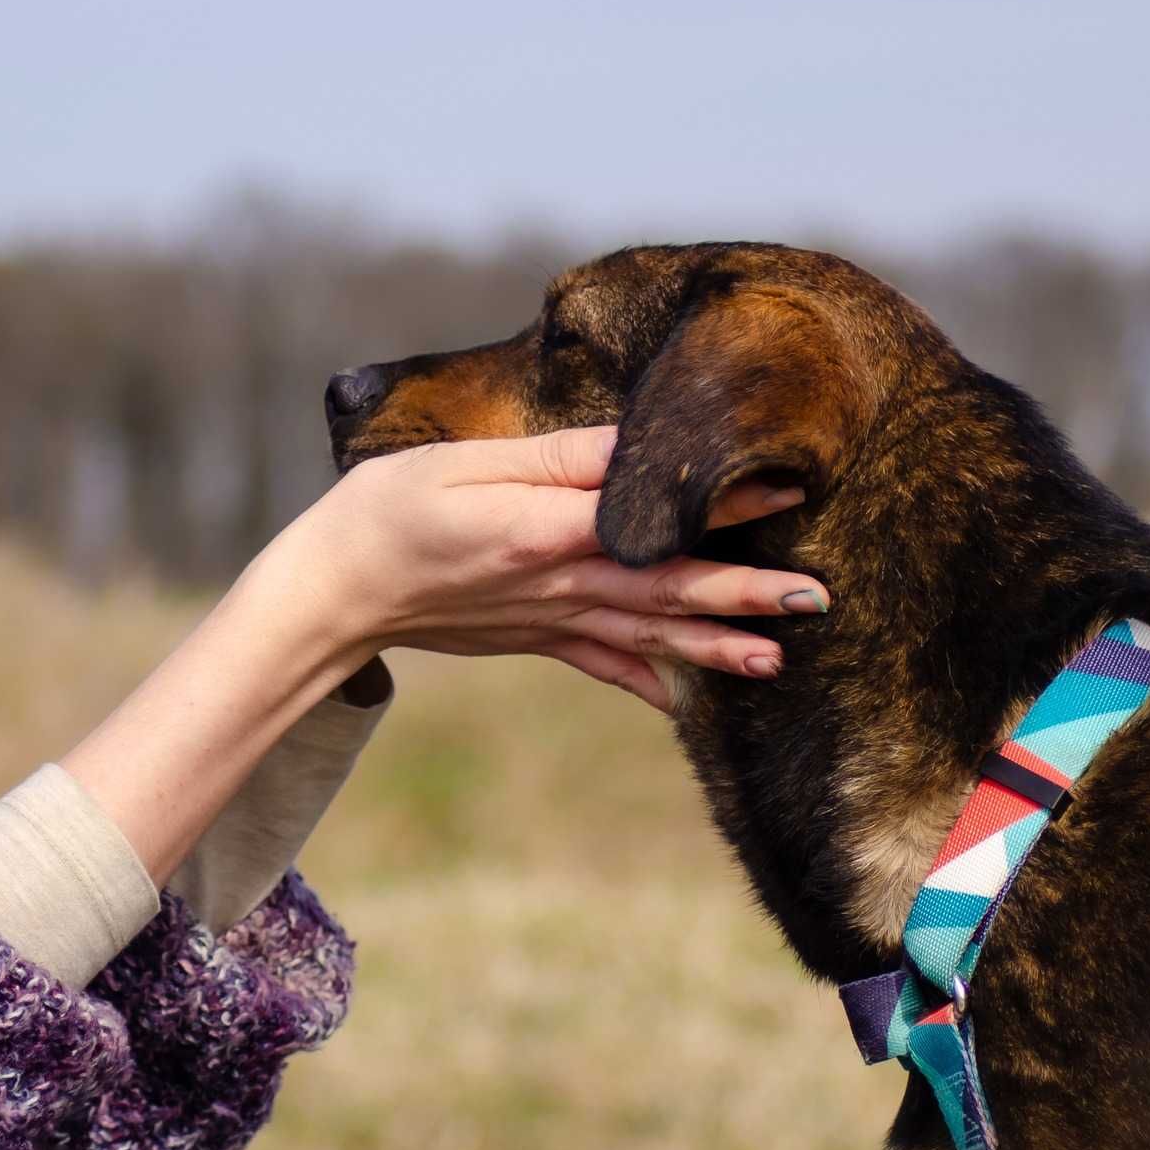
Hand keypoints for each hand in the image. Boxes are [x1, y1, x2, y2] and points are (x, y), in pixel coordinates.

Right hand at [279, 424, 829, 711]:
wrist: (332, 593)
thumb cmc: (387, 510)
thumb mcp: (458, 461)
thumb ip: (550, 458)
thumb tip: (629, 448)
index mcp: (540, 530)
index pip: (647, 519)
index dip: (719, 508)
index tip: (786, 494)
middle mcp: (555, 584)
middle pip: (665, 591)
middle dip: (744, 596)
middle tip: (817, 600)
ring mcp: (546, 620)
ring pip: (646, 637)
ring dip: (715, 649)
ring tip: (779, 662)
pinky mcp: (533, 638)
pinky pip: (603, 665)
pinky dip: (650, 683)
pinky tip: (688, 702)